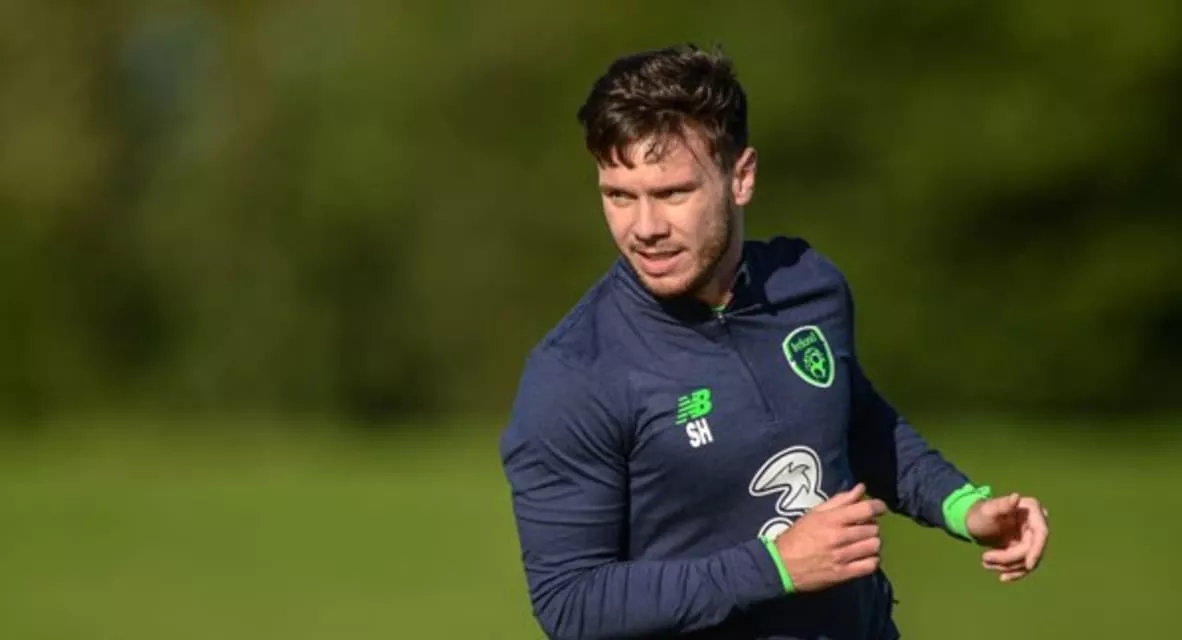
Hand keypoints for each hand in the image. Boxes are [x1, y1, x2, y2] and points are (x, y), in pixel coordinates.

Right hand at [772, 483, 886, 592]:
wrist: (781, 565)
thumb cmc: (797, 536)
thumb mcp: (815, 513)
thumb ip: (840, 501)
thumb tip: (861, 489)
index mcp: (832, 519)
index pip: (866, 510)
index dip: (878, 507)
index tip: (879, 508)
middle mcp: (839, 537)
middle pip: (873, 529)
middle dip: (871, 526)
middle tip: (863, 528)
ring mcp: (842, 557)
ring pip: (874, 546)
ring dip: (872, 543)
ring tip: (863, 543)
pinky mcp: (843, 574)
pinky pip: (870, 566)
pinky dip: (871, 560)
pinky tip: (863, 557)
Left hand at [966, 492, 1049, 582]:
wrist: (975, 523)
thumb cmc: (980, 514)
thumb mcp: (988, 510)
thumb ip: (1002, 504)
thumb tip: (1016, 497)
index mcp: (1032, 510)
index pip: (1041, 533)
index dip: (1037, 550)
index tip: (1029, 565)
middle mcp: (1036, 523)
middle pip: (1032, 550)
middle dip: (1010, 559)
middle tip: (985, 558)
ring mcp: (1033, 538)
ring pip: (1029, 561)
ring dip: (1007, 567)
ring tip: (985, 563)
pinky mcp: (1027, 550)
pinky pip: (1025, 565)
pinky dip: (1014, 572)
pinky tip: (1002, 577)